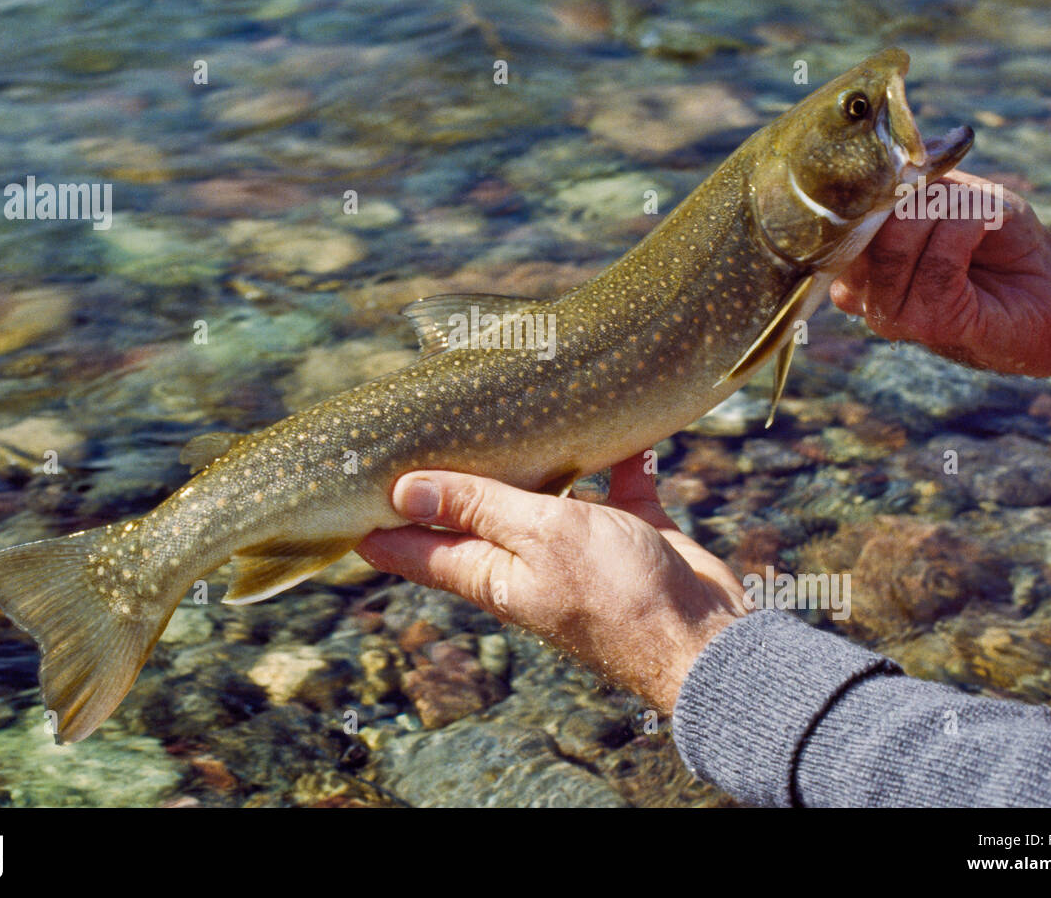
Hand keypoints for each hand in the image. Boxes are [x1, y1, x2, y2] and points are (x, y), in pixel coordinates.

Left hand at [356, 455, 746, 713]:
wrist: (705, 639)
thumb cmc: (616, 594)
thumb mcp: (538, 537)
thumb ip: (477, 507)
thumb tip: (403, 489)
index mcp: (492, 572)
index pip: (413, 550)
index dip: (376, 524)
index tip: (345, 489)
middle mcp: (527, 562)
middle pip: (474, 514)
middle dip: (449, 476)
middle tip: (422, 426)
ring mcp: (578, 549)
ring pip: (544, 495)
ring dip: (533, 460)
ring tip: (511, 412)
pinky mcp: (628, 535)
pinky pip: (616, 487)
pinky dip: (616, 460)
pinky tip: (620, 428)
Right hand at [830, 169, 1050, 375]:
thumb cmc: (1003, 240)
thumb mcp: (951, 195)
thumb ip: (911, 185)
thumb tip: (885, 163)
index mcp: (856, 264)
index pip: (833, 220)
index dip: (867, 187)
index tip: (909, 169)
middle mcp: (861, 294)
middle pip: (859, 226)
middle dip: (912, 195)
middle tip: (955, 194)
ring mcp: (891, 314)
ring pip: (894, 241)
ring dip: (945, 212)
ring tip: (978, 213)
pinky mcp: (929, 325)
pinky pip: (937, 262)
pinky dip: (968, 229)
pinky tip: (988, 229)